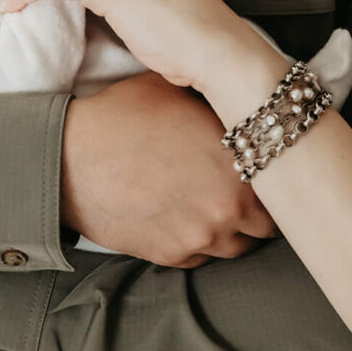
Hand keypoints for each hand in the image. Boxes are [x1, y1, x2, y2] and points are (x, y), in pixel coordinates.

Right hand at [61, 70, 277, 266]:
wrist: (70, 158)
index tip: (265, 169)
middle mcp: (227, 206)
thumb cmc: (121, 117)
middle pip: (267, 225)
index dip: (274, 176)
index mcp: (237, 162)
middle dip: (258, 210)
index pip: (282, 183)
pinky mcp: (171, 256)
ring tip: (210, 205)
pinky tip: (183, 216)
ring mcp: (199, 236)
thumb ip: (217, 107)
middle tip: (242, 192)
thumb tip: (238, 105)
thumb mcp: (176, 93)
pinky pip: (202, 257)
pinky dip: (198, 241)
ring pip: (237, 246)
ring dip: (231, 229)